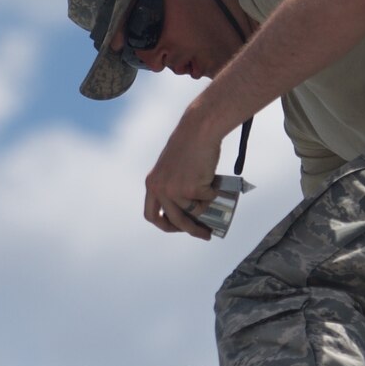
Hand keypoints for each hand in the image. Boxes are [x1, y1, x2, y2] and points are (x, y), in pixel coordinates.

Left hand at [144, 115, 222, 239]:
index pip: (151, 215)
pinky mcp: (192, 189)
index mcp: (152, 185)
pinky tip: (212, 177)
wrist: (199, 131)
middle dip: (191, 230)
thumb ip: (173, 189)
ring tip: (210, 189)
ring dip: (205, 204)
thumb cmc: (189, 147)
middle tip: (204, 234)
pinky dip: (214, 192)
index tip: (176, 228)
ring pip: (195, 211)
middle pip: (175, 221)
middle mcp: (160, 190)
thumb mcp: (171, 169)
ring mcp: (176, 191)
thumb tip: (189, 214)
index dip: (164, 225)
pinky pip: (208, 199)